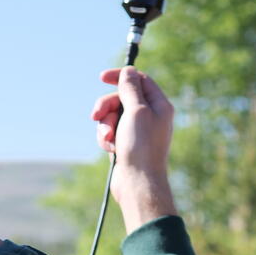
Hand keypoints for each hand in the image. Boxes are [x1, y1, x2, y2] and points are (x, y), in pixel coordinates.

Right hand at [91, 67, 176, 230]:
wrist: (137, 183)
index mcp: (159, 105)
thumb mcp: (136, 111)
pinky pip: (110, 132)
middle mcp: (150, 116)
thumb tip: (128, 71)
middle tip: (96, 115)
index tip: (102, 77)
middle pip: (121, 98)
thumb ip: (130, 88)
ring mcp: (137, 131)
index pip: (139, 80)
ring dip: (105, 125)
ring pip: (112, 116)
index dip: (121, 76)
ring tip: (108, 139)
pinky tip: (110, 149)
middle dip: (107, 106)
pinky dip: (106, 138)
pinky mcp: (126, 144)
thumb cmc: (141, 147)